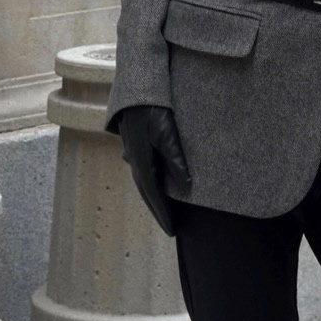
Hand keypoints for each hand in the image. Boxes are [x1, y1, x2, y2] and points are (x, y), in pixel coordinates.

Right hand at [116, 105, 191, 235]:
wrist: (137, 90)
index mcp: (141, 161)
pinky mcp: (136, 146)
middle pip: (147, 192)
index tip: (172, 230)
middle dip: (158, 211)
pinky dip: (151, 184)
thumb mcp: (167, 131)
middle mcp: (134, 160)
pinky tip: (157, 186)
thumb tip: (186, 185)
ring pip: (144, 183)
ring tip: (165, 213)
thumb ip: (176, 158)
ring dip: (153, 199)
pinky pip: (144, 172)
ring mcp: (133, 153)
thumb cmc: (153, 108)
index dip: (163, 213)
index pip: (153, 195)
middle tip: (170, 228)